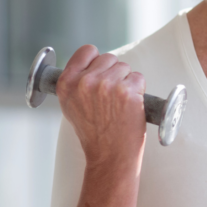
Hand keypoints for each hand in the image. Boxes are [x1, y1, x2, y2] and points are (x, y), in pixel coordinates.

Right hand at [57, 45, 146, 171]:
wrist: (109, 156)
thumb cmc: (94, 133)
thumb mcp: (71, 106)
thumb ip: (76, 82)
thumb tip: (90, 63)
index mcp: (66, 84)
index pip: (86, 51)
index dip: (96, 59)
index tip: (101, 69)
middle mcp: (84, 82)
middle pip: (109, 58)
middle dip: (114, 72)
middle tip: (112, 96)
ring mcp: (107, 85)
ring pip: (125, 67)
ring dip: (127, 82)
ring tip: (120, 104)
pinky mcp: (128, 91)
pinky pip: (139, 78)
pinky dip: (140, 90)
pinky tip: (131, 106)